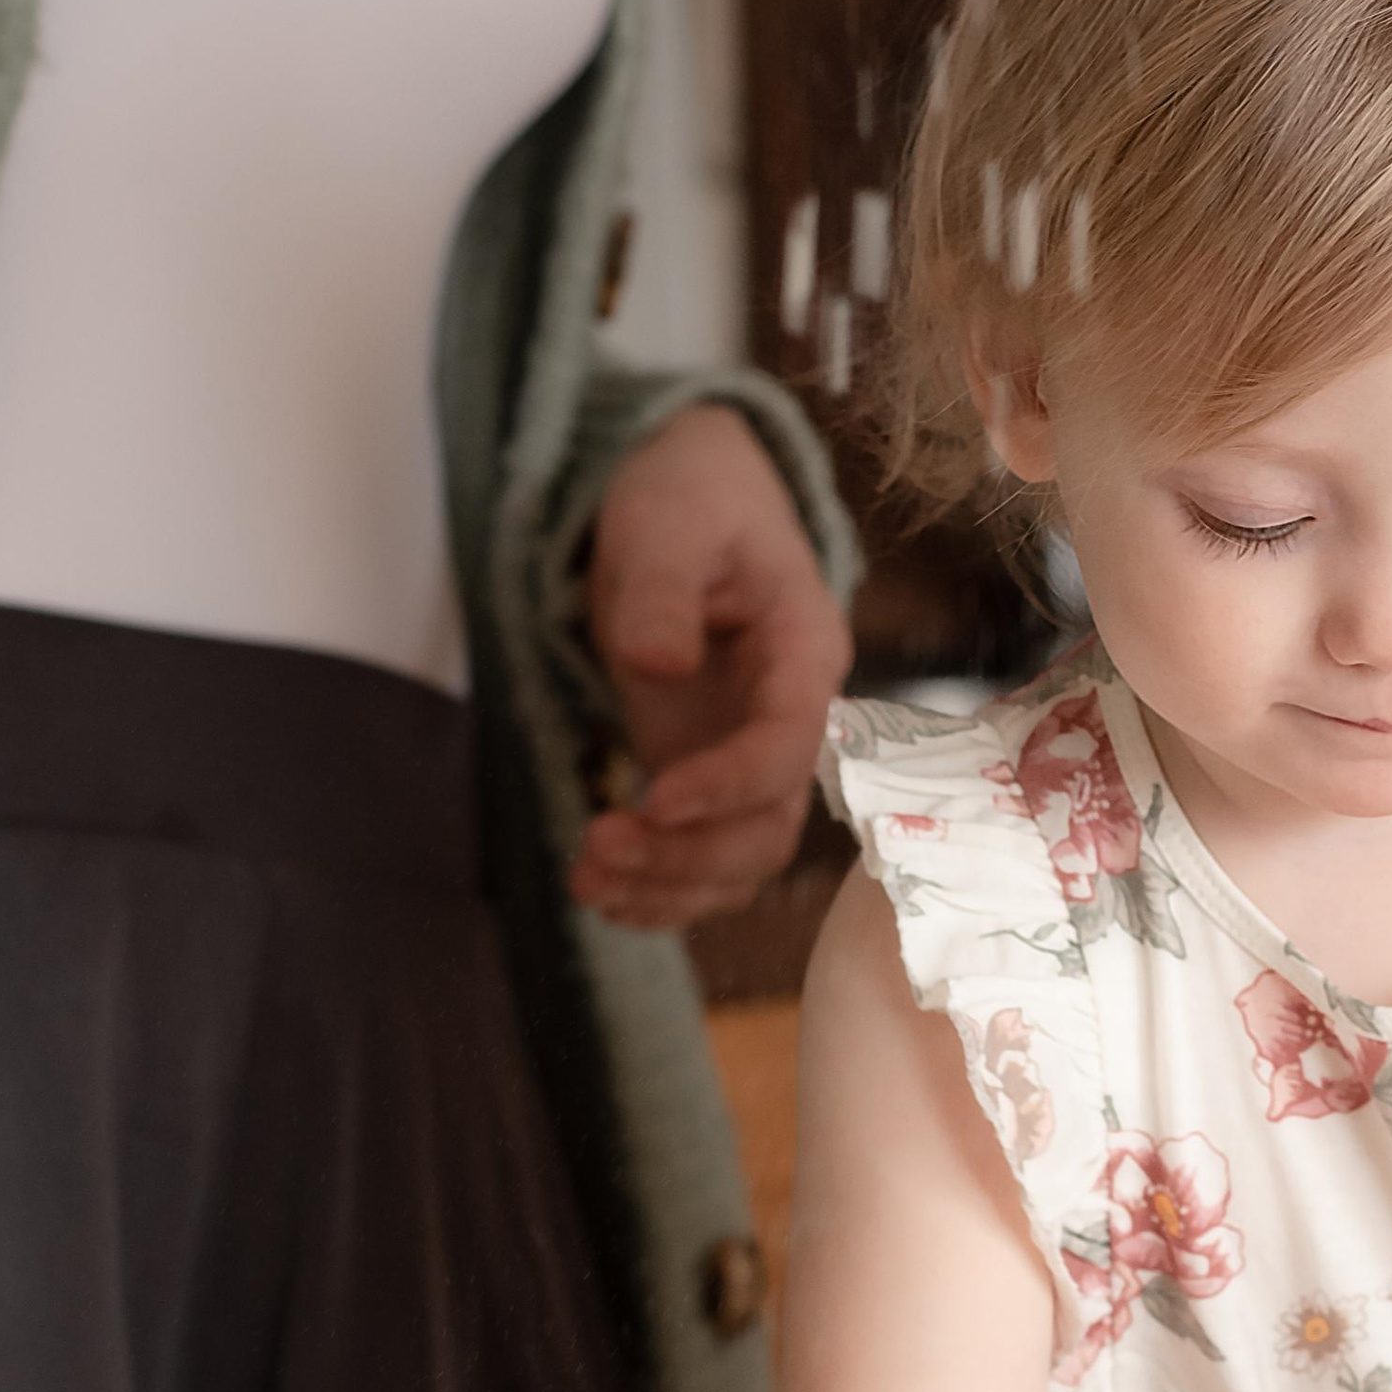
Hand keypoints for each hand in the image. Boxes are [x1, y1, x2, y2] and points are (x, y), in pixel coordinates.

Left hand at [573, 403, 852, 928]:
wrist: (685, 497)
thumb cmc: (687, 496)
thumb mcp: (666, 519)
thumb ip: (662, 587)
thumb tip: (657, 664)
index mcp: (805, 651)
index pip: (790, 744)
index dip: (729, 785)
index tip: (654, 800)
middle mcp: (791, 720)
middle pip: (769, 826)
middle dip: (687, 855)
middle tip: (597, 846)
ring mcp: (749, 756)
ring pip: (740, 859)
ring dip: (669, 887)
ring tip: (586, 880)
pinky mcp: (708, 777)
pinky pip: (705, 860)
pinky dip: (661, 893)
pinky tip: (600, 895)